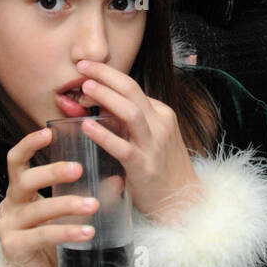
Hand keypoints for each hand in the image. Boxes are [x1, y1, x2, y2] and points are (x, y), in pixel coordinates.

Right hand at [0, 126, 98, 266]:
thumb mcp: (70, 213)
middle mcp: (9, 205)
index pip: (16, 160)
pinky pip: (42, 235)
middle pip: (24, 180)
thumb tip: (117, 179)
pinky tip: (87, 232)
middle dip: (52, 172)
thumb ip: (88, 194)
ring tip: (93, 205)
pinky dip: (66, 232)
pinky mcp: (13, 248)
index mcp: (19, 191)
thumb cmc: (56, 242)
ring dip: (67, 205)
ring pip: (38, 209)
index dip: (29, 144)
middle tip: (79, 169)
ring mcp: (8, 227)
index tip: (49, 131)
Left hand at [75, 59, 202, 222]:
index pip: (132, 87)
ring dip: (106, 96)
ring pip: (130, 112)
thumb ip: (130, 122)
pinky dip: (103, 134)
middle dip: (105, 74)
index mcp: (161, 114)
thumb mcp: (151, 137)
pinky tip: (87, 126)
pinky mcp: (144, 166)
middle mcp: (160, 124)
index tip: (86, 71)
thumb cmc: (162, 168)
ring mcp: (154, 145)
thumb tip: (100, 107)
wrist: (184, 200)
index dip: (107, 77)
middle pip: (131, 90)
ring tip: (84, 88)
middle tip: (82, 65)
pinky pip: (122, 147)